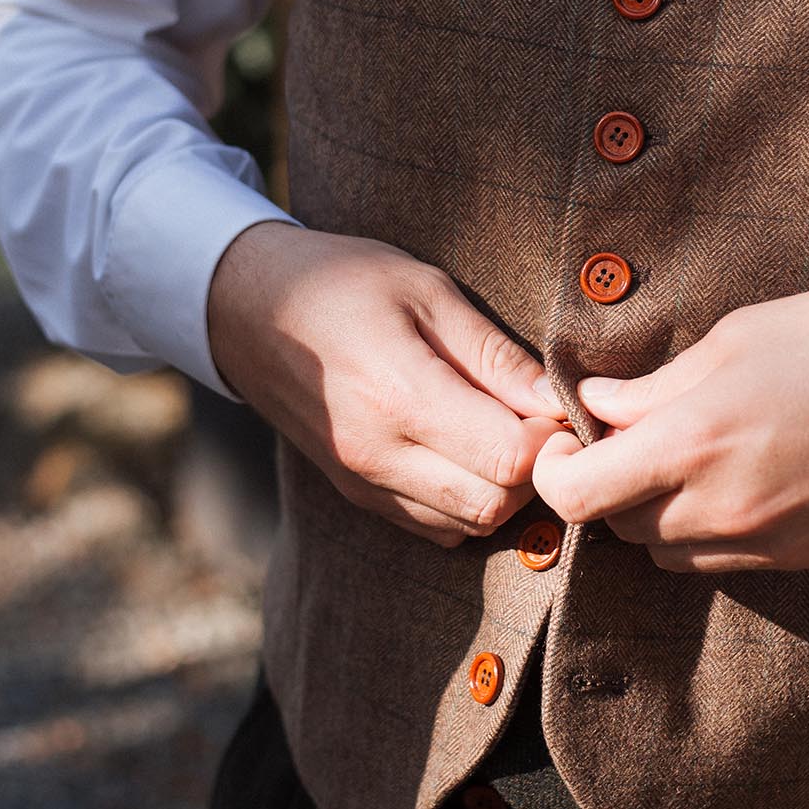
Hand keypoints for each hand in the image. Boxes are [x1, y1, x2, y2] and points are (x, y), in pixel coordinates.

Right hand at [207, 222, 564, 548]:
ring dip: (505, 489)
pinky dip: (468, 500)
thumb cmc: (344, 283)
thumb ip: (493, 353)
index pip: (509, 459)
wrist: (247, 310)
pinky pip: (436, 525)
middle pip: (496, 505)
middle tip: (541, 418)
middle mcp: (378, 455)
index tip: (560, 403)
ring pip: (469, 524)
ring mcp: (363, 483)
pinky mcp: (357, 496)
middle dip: (537, 470)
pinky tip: (470, 449)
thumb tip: (559, 401)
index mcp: (398, 396)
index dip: (552, 439)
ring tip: (507, 429)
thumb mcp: (425, 289)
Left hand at [531, 282, 808, 571]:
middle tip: (622, 437)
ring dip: (650, 512)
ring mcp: (764, 542)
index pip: (579, 496)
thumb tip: (594, 404)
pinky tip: (730, 476)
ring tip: (679, 455)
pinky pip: (719, 559)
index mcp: (696, 442)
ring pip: (664, 552)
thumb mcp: (734, 339)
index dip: (553, 472)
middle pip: (616, 527)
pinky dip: (701, 528)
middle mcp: (722, 507)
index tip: (562, 441)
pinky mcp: (799, 557)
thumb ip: (653, 387)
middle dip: (603, 485)